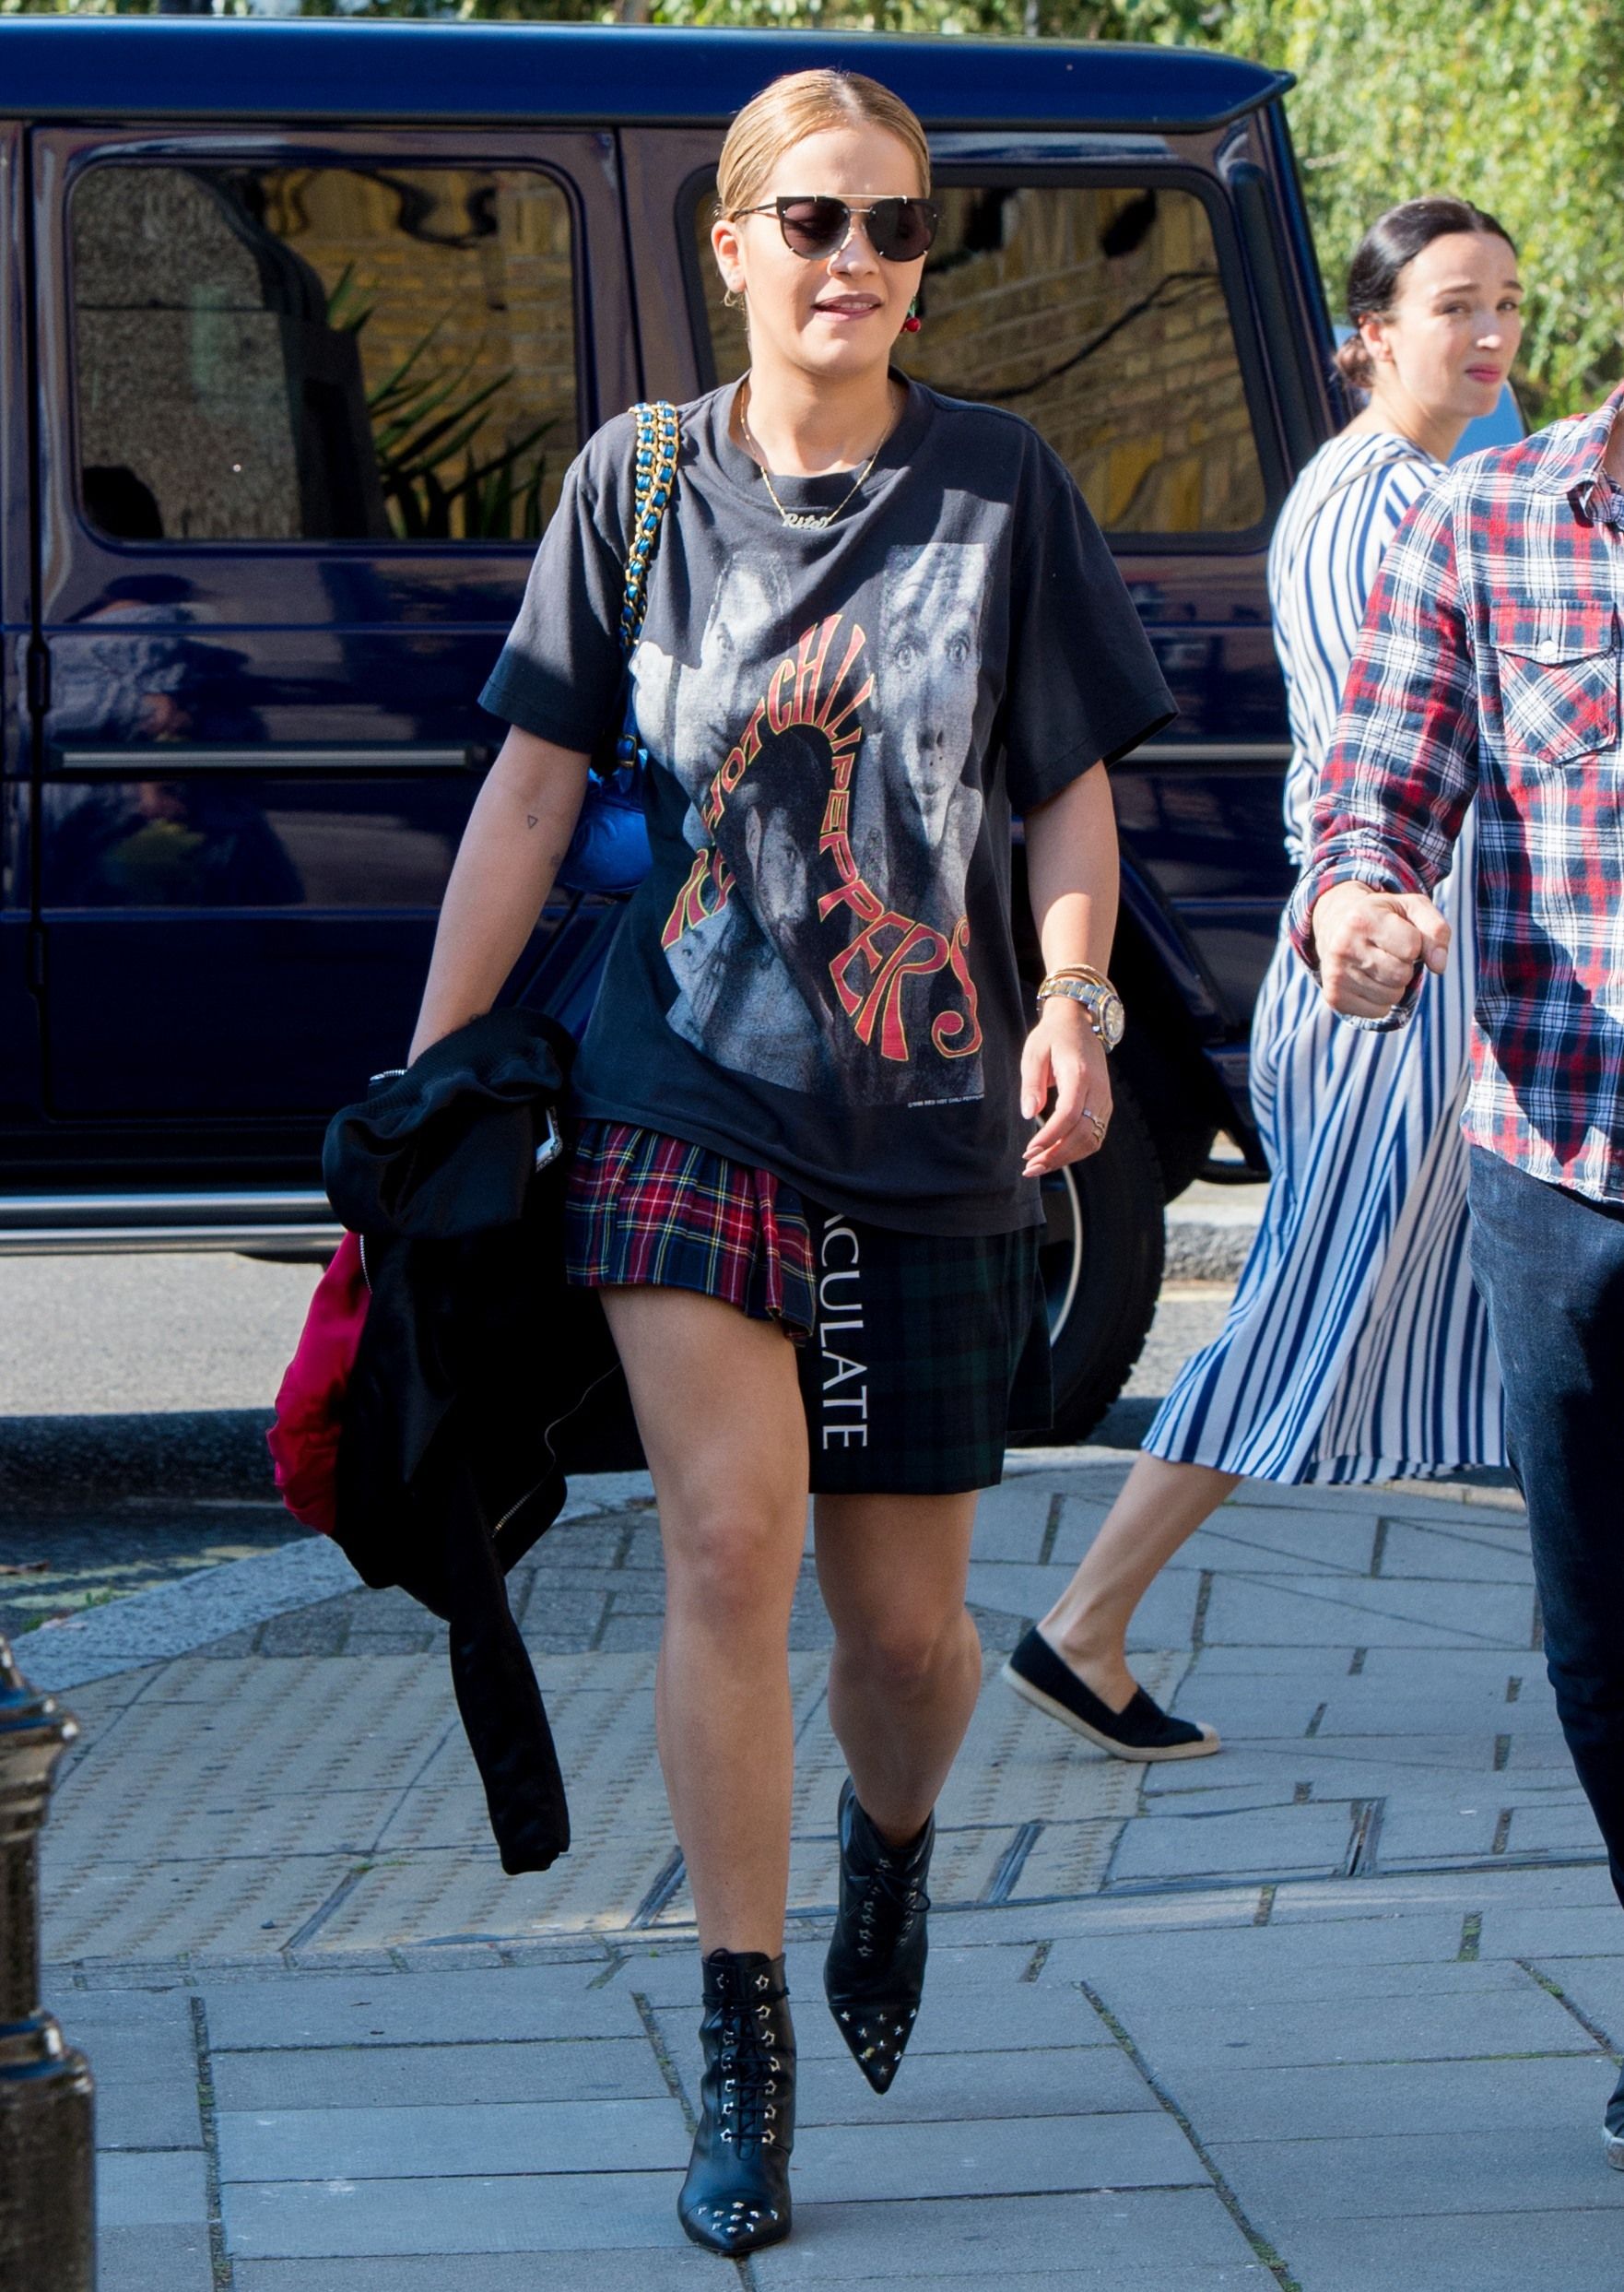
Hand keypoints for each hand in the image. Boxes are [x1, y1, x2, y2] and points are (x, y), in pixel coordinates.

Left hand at [1020, 995, 1112, 1177]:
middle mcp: (1098, 1089)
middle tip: (1030, 1168)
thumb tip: (1029, 1115)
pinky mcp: (1104, 1106)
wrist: (1079, 1023)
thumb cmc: (1052, 1036)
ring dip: (1066, 1157)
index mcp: (1080, 1074)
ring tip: (1039, 1167)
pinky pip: (1095, 1136)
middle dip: (1056, 1155)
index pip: (1069, 1114)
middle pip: (1083, 1133)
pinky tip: (1055, 1156)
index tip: (1029, 1151)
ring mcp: (1105, 1100)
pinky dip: (1076, 1151)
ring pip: (1092, 1139)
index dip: (1050, 1137)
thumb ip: (1031, 1084)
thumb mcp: (1033, 1052)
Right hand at [1311, 881, 1449, 1019]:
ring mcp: (1335, 974)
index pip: (1412, 947)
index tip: (1400, 935)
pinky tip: (1368, 980)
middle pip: (1401, 975)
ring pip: (1391, 997)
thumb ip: (1436, 931)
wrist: (1335, 924)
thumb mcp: (1412, 908)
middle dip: (1405, 966)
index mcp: (1363, 919)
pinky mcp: (1334, 997)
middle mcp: (1343, 947)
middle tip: (1389, 953)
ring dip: (1394, 985)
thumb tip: (1439, 967)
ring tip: (1378, 965)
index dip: (1416, 944)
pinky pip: (1378, 1012)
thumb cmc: (1383, 917)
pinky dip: (1381, 1000)